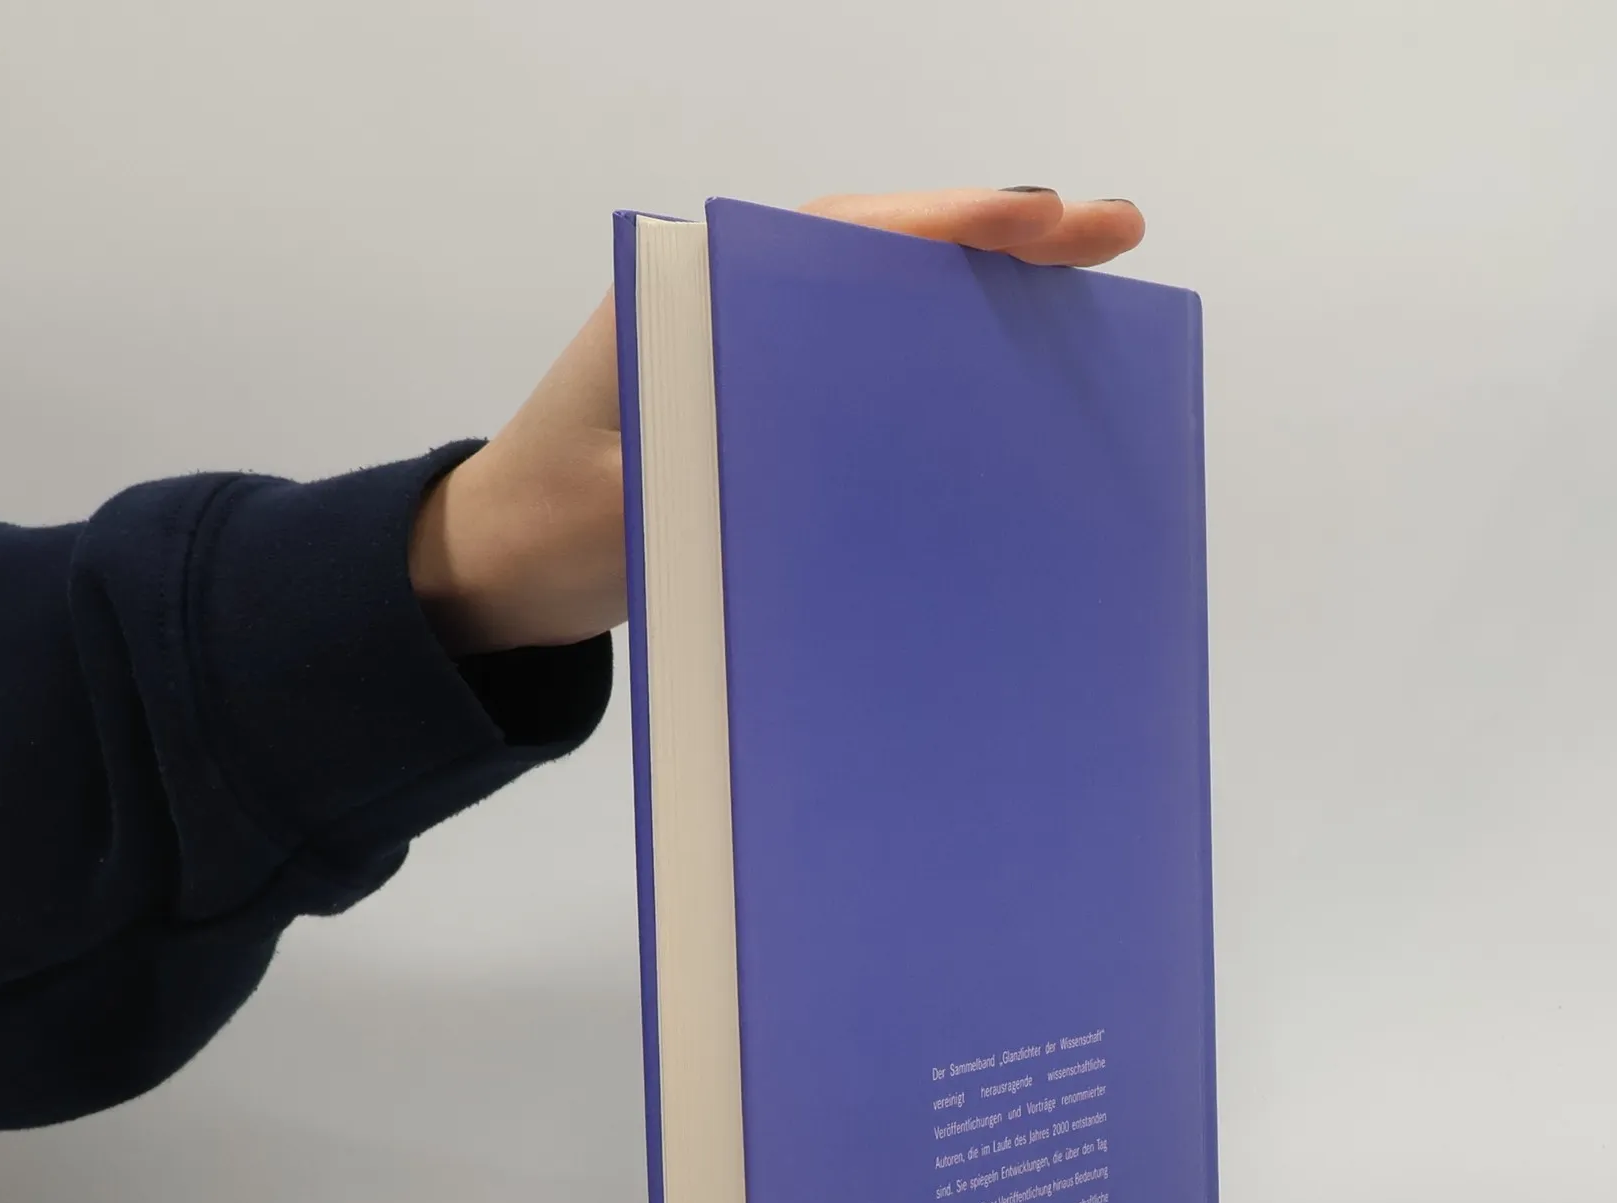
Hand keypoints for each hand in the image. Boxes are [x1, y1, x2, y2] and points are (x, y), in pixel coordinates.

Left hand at [409, 188, 1145, 654]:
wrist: (502, 572)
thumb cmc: (551, 530)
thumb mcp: (633, 495)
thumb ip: (716, 459)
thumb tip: (849, 445)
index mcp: (698, 300)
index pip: (843, 240)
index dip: (948, 225)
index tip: (1043, 216)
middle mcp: (737, 313)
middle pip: (886, 261)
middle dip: (998, 244)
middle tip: (1114, 235)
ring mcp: (756, 365)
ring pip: (887, 315)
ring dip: (982, 306)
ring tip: (1093, 302)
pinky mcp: (769, 422)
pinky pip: (869, 383)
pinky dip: (939, 375)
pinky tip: (1008, 397)